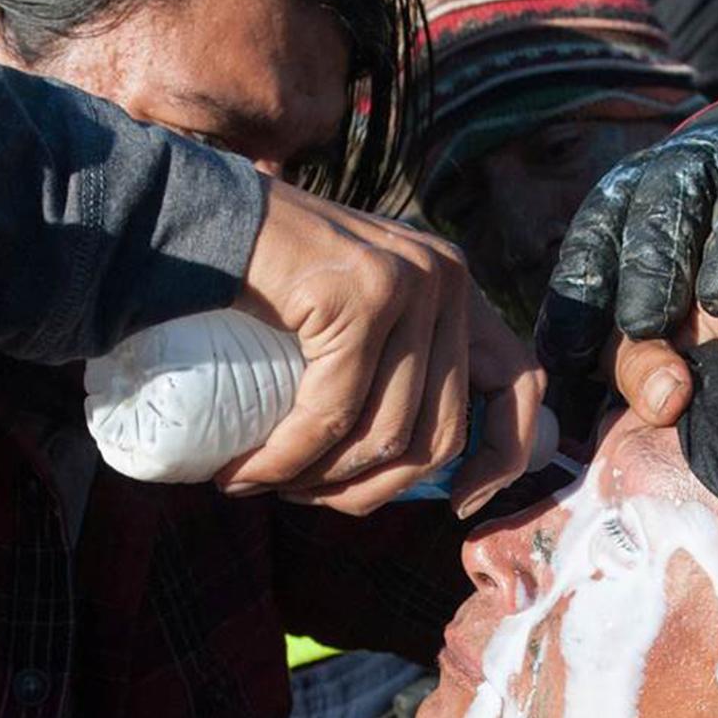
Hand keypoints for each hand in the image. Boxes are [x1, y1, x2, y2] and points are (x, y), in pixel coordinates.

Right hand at [225, 182, 541, 514]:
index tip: (458, 501)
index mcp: (454, 285)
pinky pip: (332, 413)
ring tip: (271, 486)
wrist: (197, 216)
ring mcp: (408, 284)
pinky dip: (286, 459)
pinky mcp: (360, 298)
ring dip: (322, 482)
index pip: (520, 381)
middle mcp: (446, 279)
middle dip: (373, 490)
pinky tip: (249, 474)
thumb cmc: (265, 279)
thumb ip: (390, 359)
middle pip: (441, 431)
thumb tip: (409, 462)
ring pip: (386, 434)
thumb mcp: (352, 315)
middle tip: (310, 498)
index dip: (505, 455)